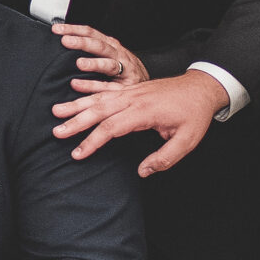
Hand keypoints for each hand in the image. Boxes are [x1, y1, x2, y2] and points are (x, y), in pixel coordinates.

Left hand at [52, 23, 146, 86]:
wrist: (147, 86)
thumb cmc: (123, 69)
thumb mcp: (109, 54)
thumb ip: (90, 48)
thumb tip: (65, 41)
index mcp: (110, 45)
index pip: (91, 33)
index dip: (74, 30)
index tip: (56, 30)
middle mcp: (118, 55)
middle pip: (100, 46)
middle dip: (83, 43)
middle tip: (66, 41)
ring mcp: (124, 70)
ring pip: (109, 65)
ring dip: (94, 64)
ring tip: (79, 63)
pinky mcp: (125, 87)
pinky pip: (109, 87)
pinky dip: (94, 86)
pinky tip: (80, 86)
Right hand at [52, 68, 226, 171]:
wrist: (202, 87)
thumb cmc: (195, 114)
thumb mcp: (187, 141)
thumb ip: (164, 158)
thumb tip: (142, 171)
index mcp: (145, 112)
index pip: (112, 127)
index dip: (93, 141)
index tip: (78, 153)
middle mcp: (135, 99)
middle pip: (100, 110)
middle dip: (76, 122)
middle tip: (57, 132)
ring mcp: (132, 92)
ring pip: (100, 99)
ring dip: (77, 105)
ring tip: (56, 111)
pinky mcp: (132, 89)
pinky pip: (106, 90)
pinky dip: (88, 91)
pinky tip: (73, 89)